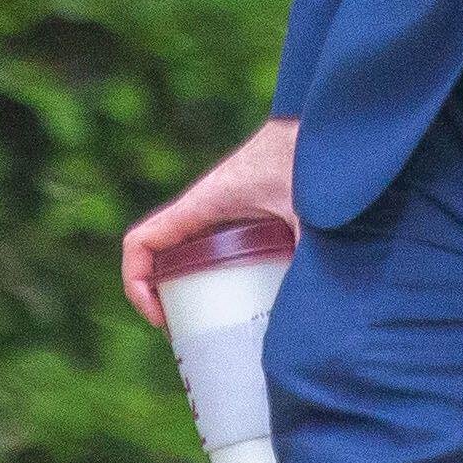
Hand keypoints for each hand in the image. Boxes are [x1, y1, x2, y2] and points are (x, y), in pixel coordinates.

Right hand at [121, 116, 299, 328]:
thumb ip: (313, 256)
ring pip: (187, 255)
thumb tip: (313, 315)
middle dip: (166, 300)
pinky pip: (213, 248)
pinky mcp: (246, 214)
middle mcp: (205, 208)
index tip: (163, 319)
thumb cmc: (309, 154)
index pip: (140, 242)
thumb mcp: (308, 212)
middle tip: (197, 340)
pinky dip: (216, 276)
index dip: (135, 284)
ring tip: (222, 332)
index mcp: (202, 204)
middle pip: (161, 258)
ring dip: (190, 290)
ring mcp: (224, 211)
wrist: (327, 122)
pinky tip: (254, 303)